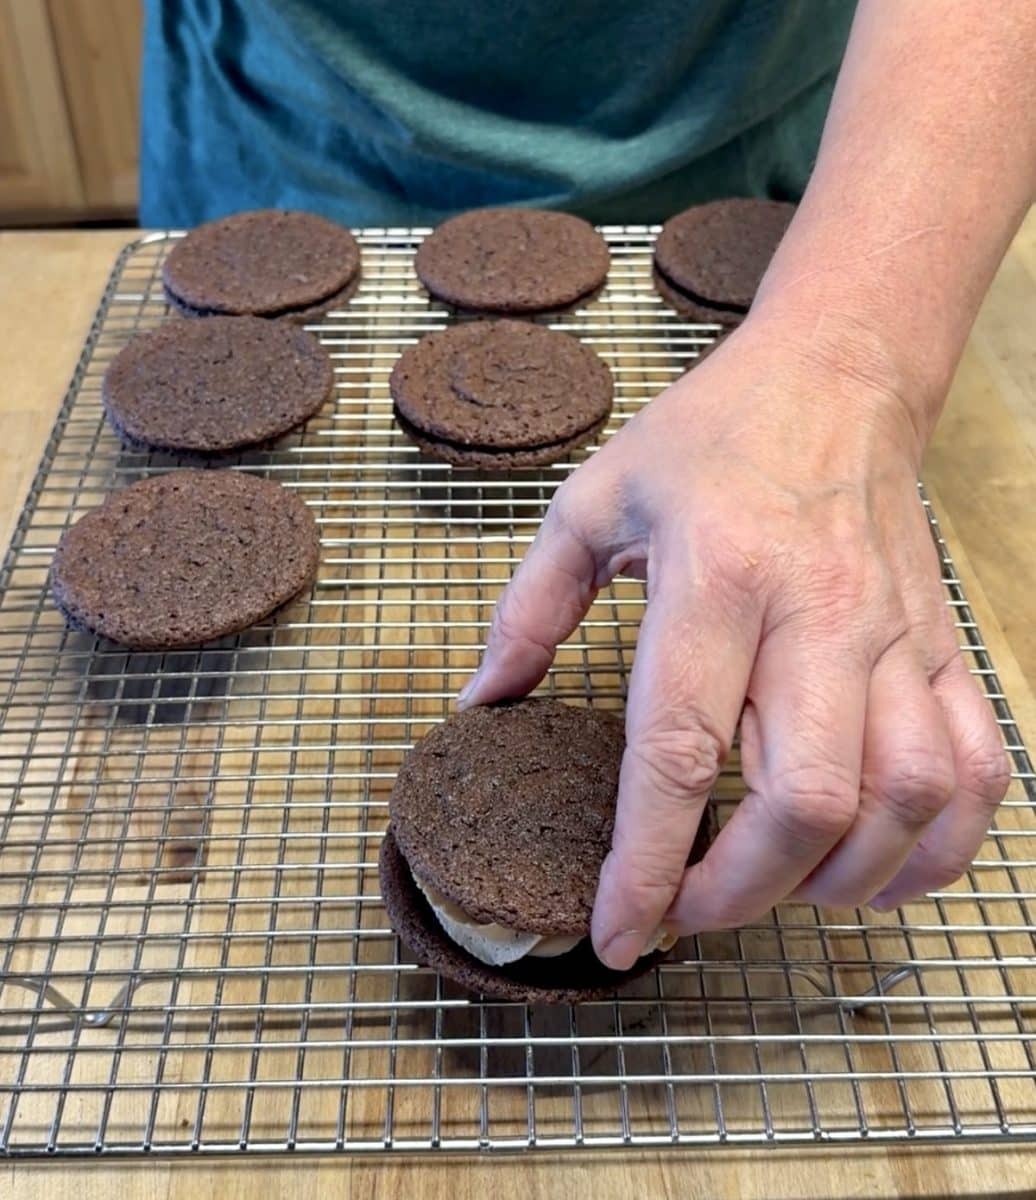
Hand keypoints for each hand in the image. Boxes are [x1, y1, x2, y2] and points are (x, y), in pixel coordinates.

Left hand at [457, 315, 1009, 970]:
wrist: (837, 376)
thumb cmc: (710, 436)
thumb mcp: (593, 499)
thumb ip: (527, 606)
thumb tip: (483, 701)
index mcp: (717, 576)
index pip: (683, 749)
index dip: (646, 861)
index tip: (618, 932)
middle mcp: (819, 615)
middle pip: (807, 799)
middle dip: (740, 892)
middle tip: (686, 914)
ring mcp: (896, 635)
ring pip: (904, 799)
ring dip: (839, 883)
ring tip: (773, 894)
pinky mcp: (941, 646)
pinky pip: (975, 770)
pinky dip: (937, 847)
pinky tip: (877, 868)